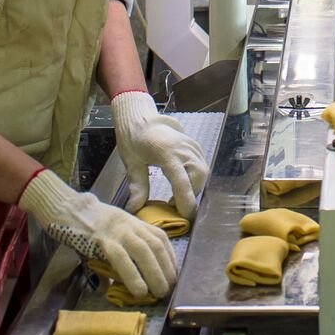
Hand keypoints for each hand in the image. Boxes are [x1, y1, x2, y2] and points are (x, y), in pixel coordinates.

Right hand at [19, 169, 176, 299]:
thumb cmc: (88, 224)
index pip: (161, 239)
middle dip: (166, 269)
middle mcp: (130, 224)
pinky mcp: (101, 238)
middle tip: (170, 289)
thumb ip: (121, 251)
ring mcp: (117, 230)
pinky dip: (133, 275)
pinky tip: (139, 290)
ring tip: (159, 292)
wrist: (66, 208)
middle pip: (156, 246)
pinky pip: (121, 258)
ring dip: (155, 274)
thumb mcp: (111, 232)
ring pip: (143, 252)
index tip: (174, 274)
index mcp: (135, 222)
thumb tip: (119, 280)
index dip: (170, 258)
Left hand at [112, 91, 208, 217]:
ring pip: (203, 172)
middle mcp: (183, 149)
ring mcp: (191, 146)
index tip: (184, 216)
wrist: (142, 119)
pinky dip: (196, 178)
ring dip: (194, 187)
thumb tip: (135, 209)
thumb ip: (137, 187)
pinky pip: (202, 165)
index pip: (181, 181)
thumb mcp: (131, 164)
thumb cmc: (134, 140)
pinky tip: (183, 184)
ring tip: (178, 196)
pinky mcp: (195, 145)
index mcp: (165, 153)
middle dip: (192, 195)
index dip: (185, 201)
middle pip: (198, 177)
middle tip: (175, 206)